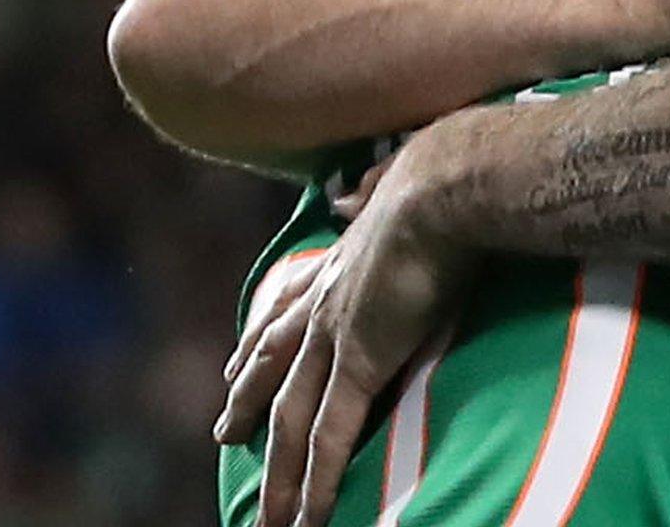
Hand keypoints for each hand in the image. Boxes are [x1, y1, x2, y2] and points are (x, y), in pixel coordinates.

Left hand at [214, 141, 472, 526]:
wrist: (445, 185)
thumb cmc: (440, 176)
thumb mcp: (394, 180)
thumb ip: (371, 189)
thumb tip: (353, 186)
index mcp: (337, 263)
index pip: (285, 311)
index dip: (257, 340)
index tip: (235, 364)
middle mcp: (324, 303)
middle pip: (272, 369)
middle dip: (246, 405)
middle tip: (223, 436)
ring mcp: (336, 337)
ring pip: (292, 420)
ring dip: (278, 473)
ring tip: (266, 516)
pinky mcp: (359, 364)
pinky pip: (330, 437)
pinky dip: (315, 482)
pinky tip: (307, 518)